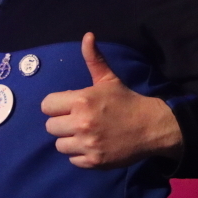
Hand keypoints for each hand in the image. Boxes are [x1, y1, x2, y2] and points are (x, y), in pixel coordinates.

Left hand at [41, 33, 182, 168]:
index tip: (69, 107)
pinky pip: (72, 159)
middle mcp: (81, 123)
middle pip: (50, 127)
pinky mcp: (94, 161)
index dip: (56, 106)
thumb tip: (88, 35)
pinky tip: (93, 146)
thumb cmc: (126, 101)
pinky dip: (80, 155)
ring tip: (85, 134)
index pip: (47, 106)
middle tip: (78, 121)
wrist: (151, 127)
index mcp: (82, 100)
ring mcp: (87, 144)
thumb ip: (93, 59)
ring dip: (69, 140)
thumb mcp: (108, 79)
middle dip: (62, 123)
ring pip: (59, 145)